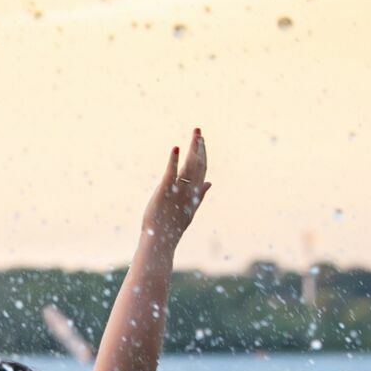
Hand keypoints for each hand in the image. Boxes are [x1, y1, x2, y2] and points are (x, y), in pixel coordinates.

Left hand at [141, 127, 208, 246]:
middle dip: (199, 147)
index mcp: (194, 193)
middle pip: (198, 164)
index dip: (203, 154)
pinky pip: (171, 172)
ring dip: (193, 148)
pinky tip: (175, 148)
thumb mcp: (189, 210)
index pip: (202, 169)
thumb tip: (210, 182)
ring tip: (195, 134)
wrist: (161, 240)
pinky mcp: (165, 190)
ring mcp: (179, 190)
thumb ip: (200, 195)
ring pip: (189, 165)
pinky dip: (174, 160)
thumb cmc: (172, 226)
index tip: (202, 140)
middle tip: (198, 130)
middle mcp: (189, 190)